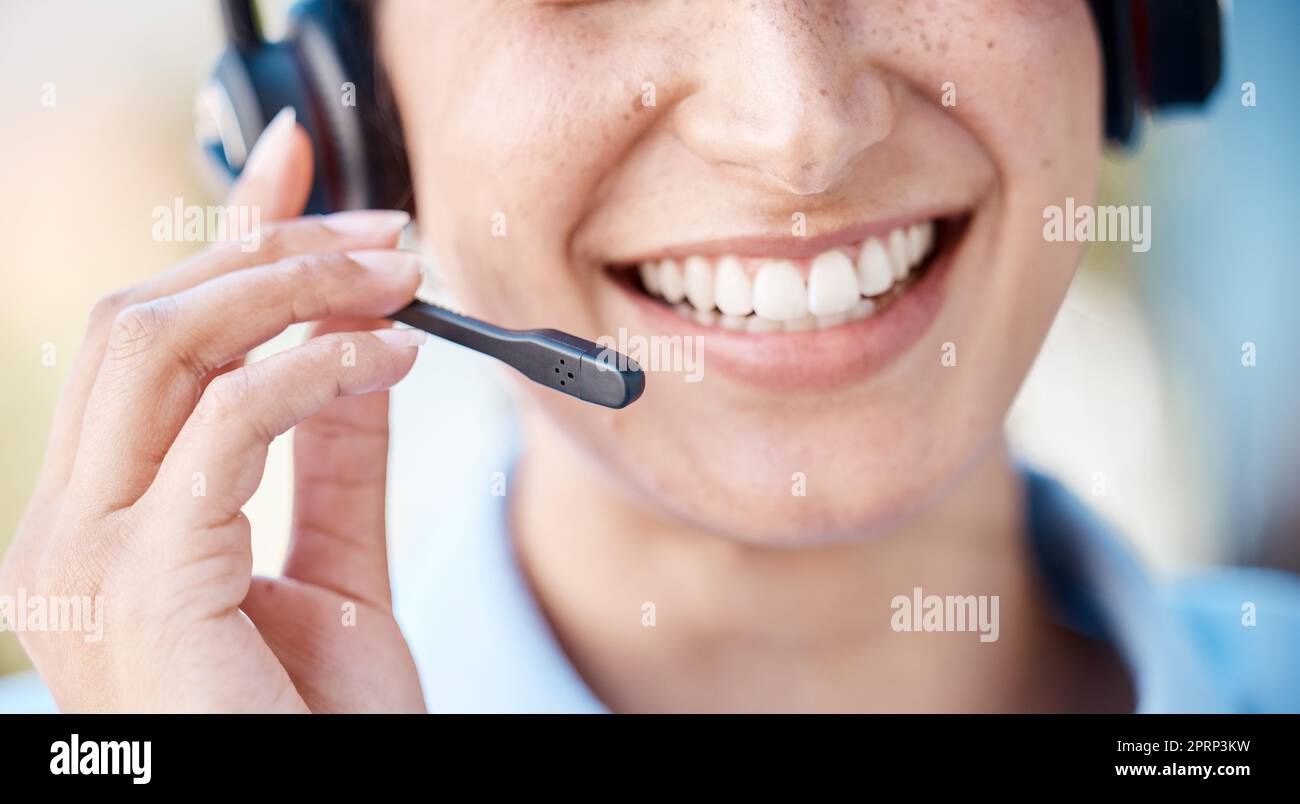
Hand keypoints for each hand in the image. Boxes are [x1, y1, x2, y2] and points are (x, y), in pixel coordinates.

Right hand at [1, 109, 428, 711]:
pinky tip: (389, 361)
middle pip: (143, 321)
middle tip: (388, 238)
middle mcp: (63, 528)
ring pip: (161, 346)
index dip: (222, 237)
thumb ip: (332, 462)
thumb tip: (359, 351)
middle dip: (272, 253)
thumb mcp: (335, 571)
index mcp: (99, 522)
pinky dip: (312, 371)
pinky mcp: (135, 582)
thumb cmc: (316, 731)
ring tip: (401, 282)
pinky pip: (222, 426)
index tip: (295, 161)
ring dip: (293, 289)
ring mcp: (81, 556)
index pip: (149, 341)